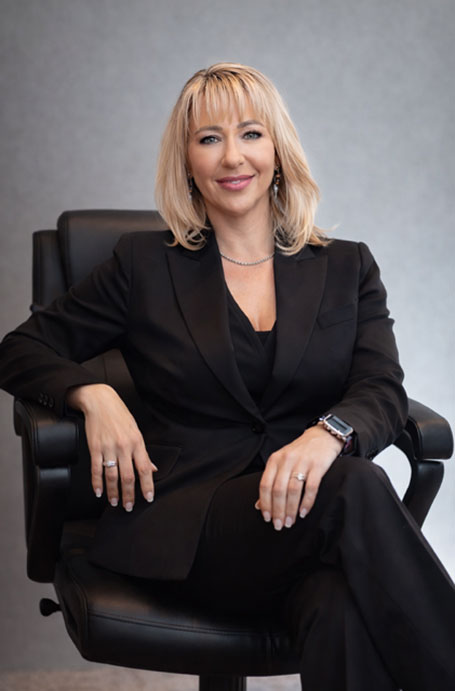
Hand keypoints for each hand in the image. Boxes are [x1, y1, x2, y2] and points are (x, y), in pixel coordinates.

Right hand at [67, 384, 156, 510]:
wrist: (100, 401)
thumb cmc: (120, 415)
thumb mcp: (136, 431)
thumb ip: (143, 452)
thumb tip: (152, 468)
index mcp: (137, 442)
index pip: (145, 469)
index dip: (147, 485)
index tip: (148, 498)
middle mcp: (124, 446)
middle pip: (128, 476)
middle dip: (129, 495)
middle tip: (128, 507)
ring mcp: (108, 448)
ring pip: (112, 476)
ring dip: (113, 492)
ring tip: (115, 502)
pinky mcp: (94, 448)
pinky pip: (96, 469)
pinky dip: (96, 483)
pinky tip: (98, 492)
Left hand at [256, 425, 342, 529]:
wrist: (322, 437)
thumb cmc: (300, 453)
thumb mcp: (282, 463)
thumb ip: (271, 482)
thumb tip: (259, 505)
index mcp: (275, 460)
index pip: (265, 484)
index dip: (265, 503)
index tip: (267, 518)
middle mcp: (287, 460)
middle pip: (278, 490)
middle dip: (278, 510)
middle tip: (279, 525)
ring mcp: (302, 462)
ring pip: (293, 490)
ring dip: (291, 510)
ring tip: (290, 522)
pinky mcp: (318, 465)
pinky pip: (311, 487)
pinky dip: (306, 502)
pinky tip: (303, 513)